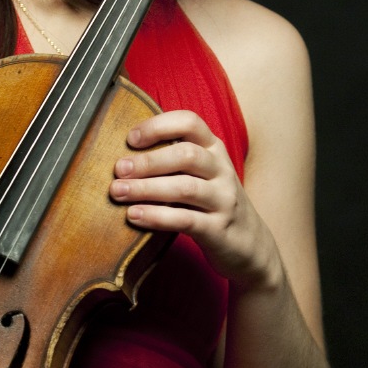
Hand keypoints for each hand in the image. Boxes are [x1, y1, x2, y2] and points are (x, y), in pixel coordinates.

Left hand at [110, 110, 280, 290]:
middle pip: (186, 155)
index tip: (131, 139)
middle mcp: (222, 170)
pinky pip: (185, 220)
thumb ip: (173, 160)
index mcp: (214, 149)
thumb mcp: (200, 174)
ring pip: (185, 188)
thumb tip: (123, 154)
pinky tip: (134, 215)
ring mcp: (223, 200)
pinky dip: (157, 216)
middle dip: (148, 161)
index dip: (158, 126)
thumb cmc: (212, 203)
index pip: (190, 122)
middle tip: (118, 169)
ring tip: (118, 192)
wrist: (249, 245)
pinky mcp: (219, 229)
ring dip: (147, 188)